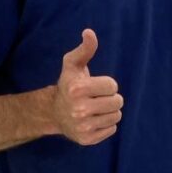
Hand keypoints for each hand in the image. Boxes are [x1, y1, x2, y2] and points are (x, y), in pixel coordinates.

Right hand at [51, 29, 123, 145]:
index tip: (96, 86)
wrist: (53, 112)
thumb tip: (89, 32)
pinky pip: (112, 129)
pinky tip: (94, 119)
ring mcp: (83, 127)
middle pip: (117, 102)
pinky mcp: (87, 140)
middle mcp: (79, 110)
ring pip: (116, 116)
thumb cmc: (69, 85)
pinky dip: (106, 124)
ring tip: (96, 108)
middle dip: (111, 98)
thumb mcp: (73, 64)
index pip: (113, 86)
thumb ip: (85, 49)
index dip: (107, 85)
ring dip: (110, 111)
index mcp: (77, 90)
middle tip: (97, 98)